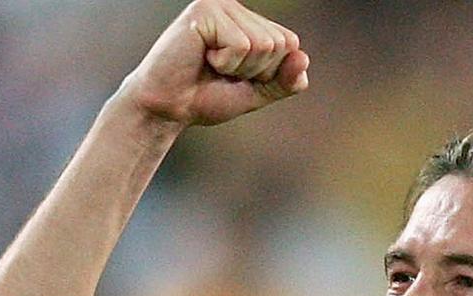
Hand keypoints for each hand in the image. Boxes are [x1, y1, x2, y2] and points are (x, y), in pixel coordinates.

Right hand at [118, 0, 308, 127]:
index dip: (271, 72)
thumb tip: (303, 57)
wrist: (170, 108)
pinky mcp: (204, 11)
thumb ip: (286, 80)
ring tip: (213, 65)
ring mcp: (221, 6)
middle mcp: (237, 9)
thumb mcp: (258, 92)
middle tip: (223, 72)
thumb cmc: (207, 97)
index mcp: (251, 23)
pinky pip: (242, 45)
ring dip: (240, 68)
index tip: (240, 77)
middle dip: (257, 70)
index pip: (291, 44)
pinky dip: (226, 62)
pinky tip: (203, 58)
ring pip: (264, 44)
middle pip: (281, 43)